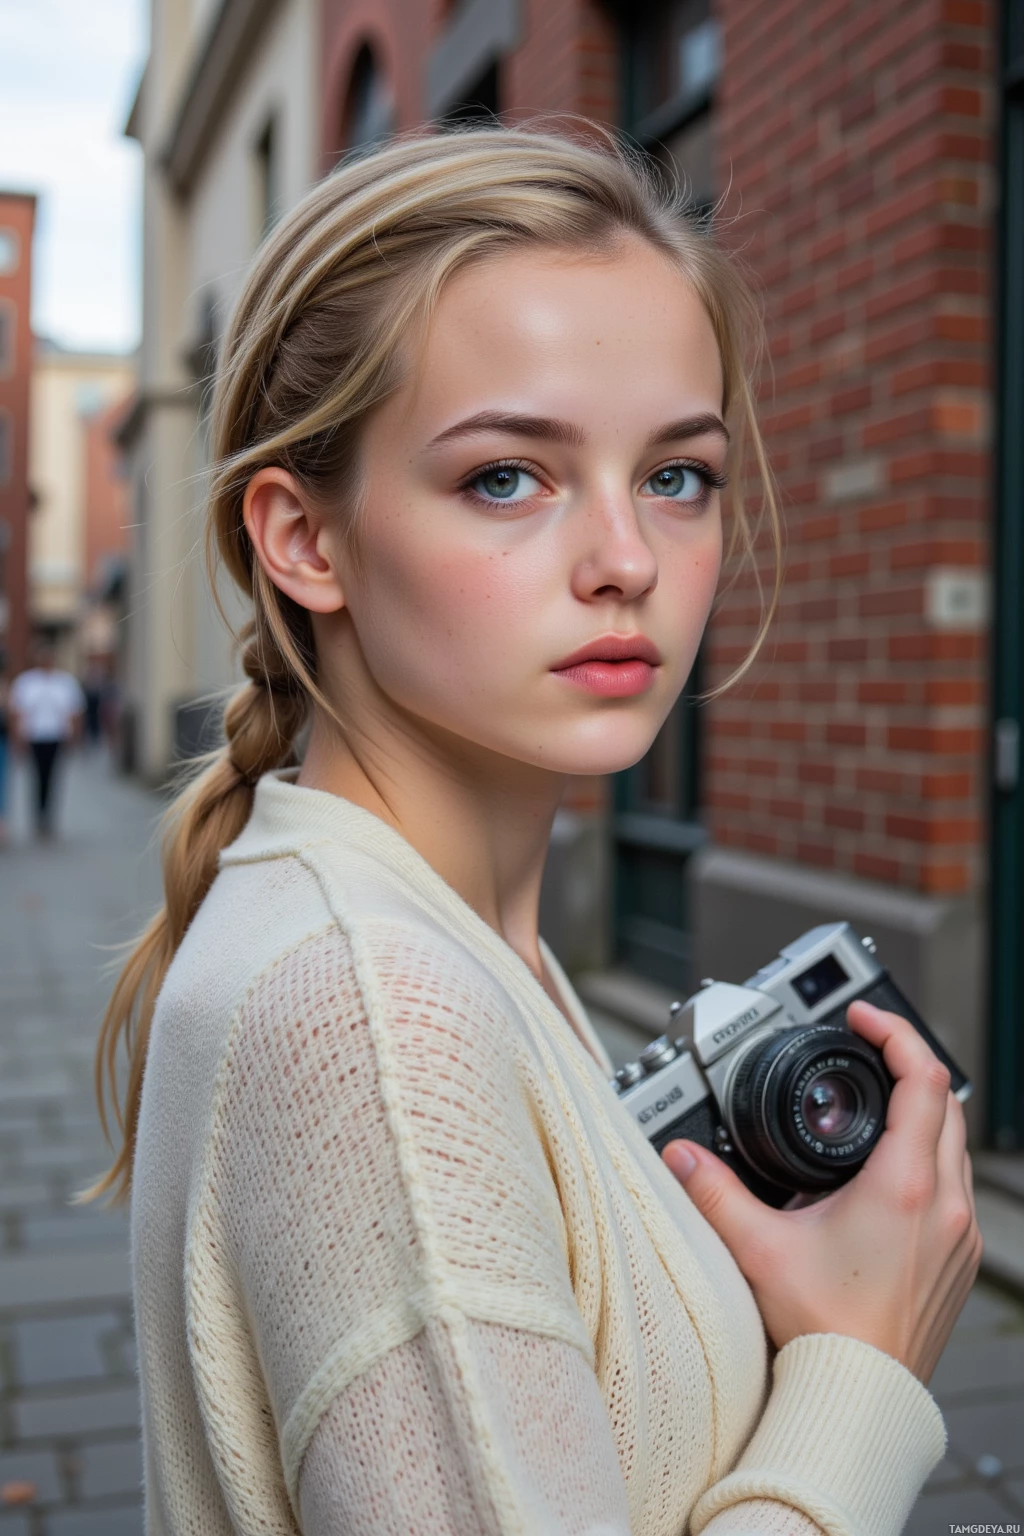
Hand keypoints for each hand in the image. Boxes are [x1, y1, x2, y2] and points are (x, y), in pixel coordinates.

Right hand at [662, 1000, 982, 1384]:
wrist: (862, 1397)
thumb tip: (680, 1155)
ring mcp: (959, 1236)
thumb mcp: (758, 1249)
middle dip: (907, 1067)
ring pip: (957, 1145)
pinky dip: (931, 1160)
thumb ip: (714, 1192)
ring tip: (876, 1107)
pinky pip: (957, 1187)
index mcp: (903, 1185)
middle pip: (947, 1102)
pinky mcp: (959, 1261)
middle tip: (867, 1053)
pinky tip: (891, 1174)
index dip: (894, 1034)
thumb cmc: (824, 1332)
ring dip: (924, 1115)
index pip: (922, 1078)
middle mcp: (943, 1204)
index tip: (864, 1018)